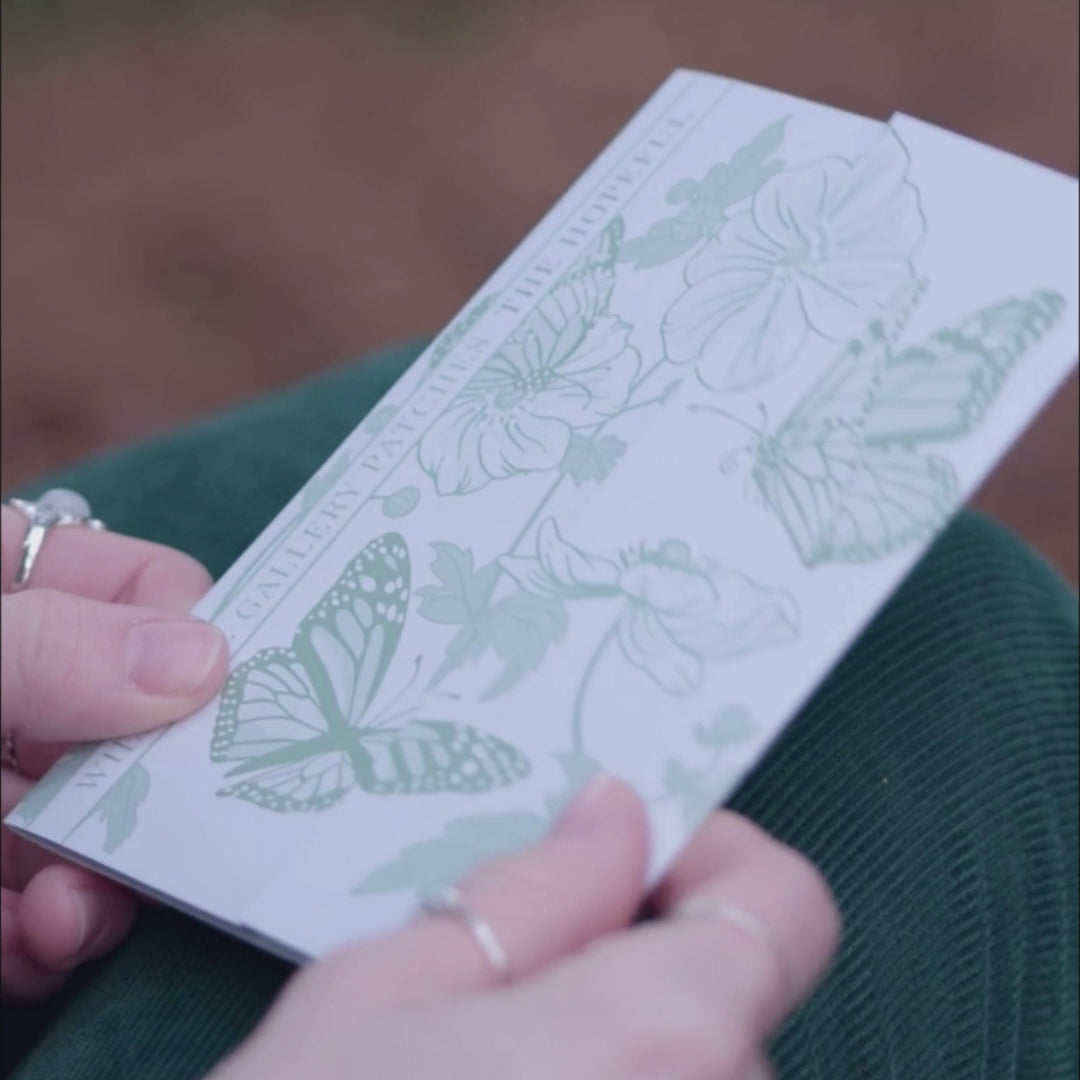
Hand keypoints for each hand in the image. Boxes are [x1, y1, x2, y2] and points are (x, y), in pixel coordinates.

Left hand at [1, 505, 227, 998]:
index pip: (152, 595)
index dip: (196, 644)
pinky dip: (41, 934)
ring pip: (95, 823)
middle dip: (152, 790)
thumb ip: (44, 646)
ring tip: (74, 915)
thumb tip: (205, 661)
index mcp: (15, 587)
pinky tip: (36, 942)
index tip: (216, 707)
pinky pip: (34, 901)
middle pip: (139, 726)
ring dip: (97, 880)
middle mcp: (21, 682)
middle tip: (174, 834)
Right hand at [213, 779, 839, 1079]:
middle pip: (733, 1008)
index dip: (715, 859)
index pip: (787, 907)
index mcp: (665, 1042)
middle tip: (514, 983)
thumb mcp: (381, 994)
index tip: (636, 857)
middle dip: (643, 971)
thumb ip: (532, 892)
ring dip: (624, 1065)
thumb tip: (616, 813)